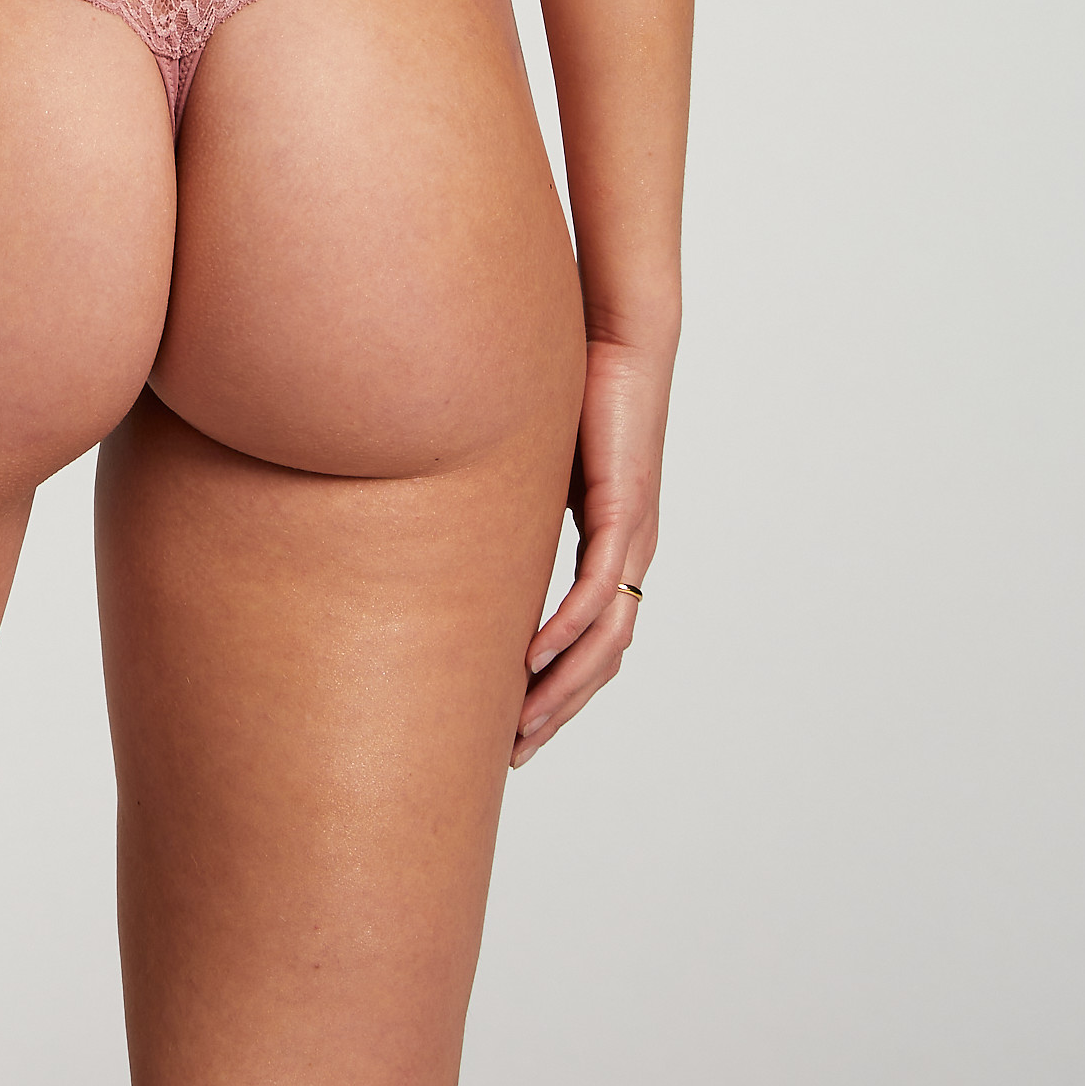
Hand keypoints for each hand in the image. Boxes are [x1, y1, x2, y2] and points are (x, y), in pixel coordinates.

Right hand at [512, 331, 669, 766]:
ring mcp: (633, 534)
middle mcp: (631, 550)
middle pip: (602, 659)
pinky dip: (568, 632)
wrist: (619, 334)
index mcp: (612, 543)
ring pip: (605, 640)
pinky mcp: (625, 508)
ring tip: (521, 724)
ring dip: (563, 690)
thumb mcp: (529, 458)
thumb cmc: (574, 382)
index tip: (516, 723)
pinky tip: (533, 658)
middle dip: (559, 710)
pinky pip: (597, 590)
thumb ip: (505, 497)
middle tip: (514, 751)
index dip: (559, 686)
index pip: (592, 638)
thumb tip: (451, 513)